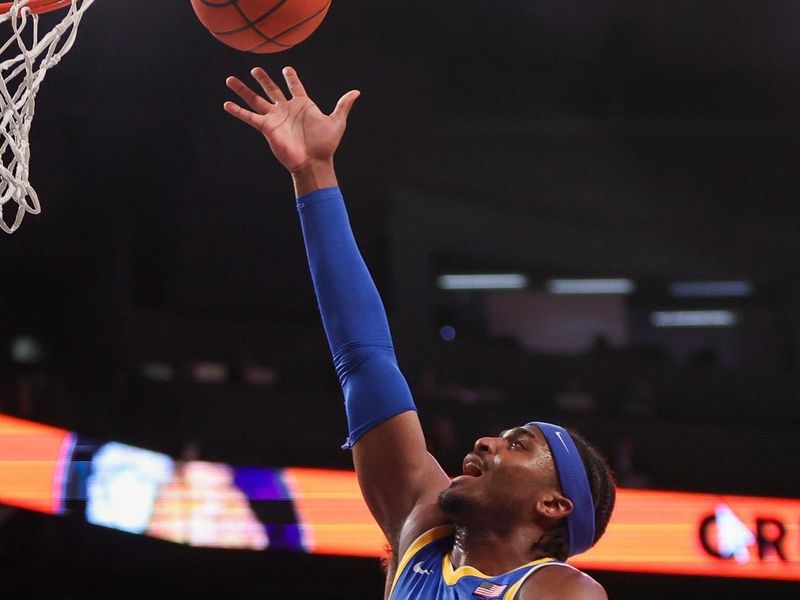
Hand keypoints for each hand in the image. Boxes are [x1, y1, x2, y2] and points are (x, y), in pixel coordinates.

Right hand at [224, 66, 359, 175]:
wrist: (313, 161)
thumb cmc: (325, 144)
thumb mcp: (336, 121)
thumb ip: (343, 105)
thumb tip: (356, 92)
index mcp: (303, 105)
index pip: (295, 87)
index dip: (291, 78)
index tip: (287, 69)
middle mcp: (286, 109)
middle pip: (271, 89)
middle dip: (263, 79)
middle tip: (255, 68)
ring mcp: (275, 118)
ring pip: (256, 99)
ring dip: (243, 90)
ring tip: (230, 79)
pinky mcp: (267, 128)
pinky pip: (249, 117)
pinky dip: (238, 111)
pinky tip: (227, 104)